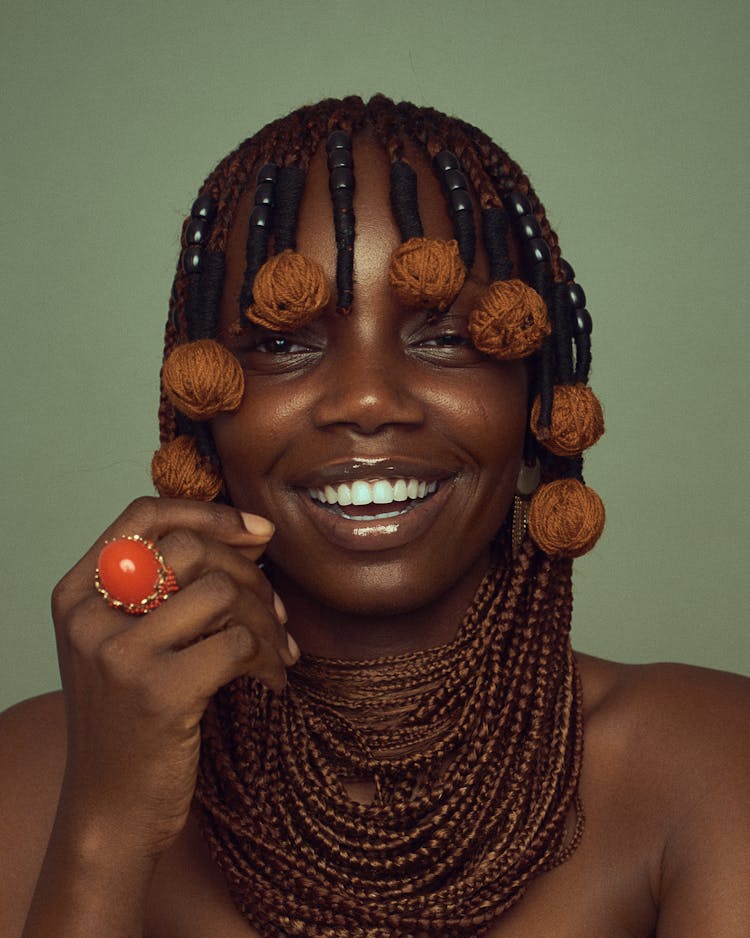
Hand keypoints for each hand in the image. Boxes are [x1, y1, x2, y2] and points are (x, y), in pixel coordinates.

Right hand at [50, 496, 296, 860]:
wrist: (111, 811)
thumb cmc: (133, 718)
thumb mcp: (126, 643)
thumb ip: (164, 588)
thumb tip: (253, 533)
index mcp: (78, 593)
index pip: (144, 515)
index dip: (210, 514)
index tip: (260, 533)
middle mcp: (89, 616)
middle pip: (192, 549)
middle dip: (251, 575)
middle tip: (276, 613)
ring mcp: (120, 654)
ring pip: (222, 592)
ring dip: (268, 620)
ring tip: (278, 651)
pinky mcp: (158, 692)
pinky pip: (240, 643)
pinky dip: (269, 658)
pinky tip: (271, 681)